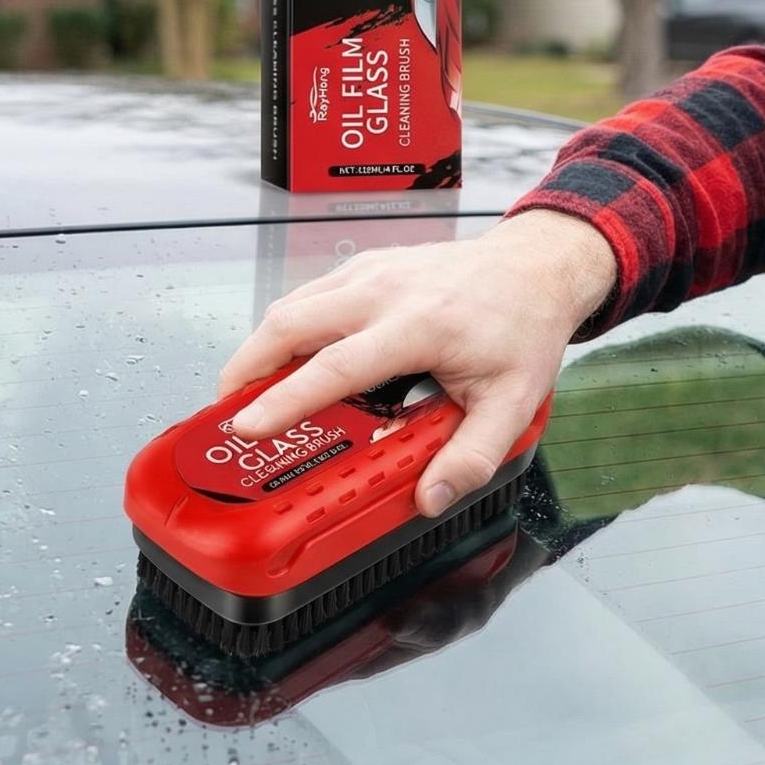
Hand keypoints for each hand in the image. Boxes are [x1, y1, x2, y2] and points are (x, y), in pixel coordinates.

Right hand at [217, 210, 617, 516]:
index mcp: (419, 327)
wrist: (535, 267)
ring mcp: (372, 273)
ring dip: (262, 348)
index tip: (249, 426)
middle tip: (229, 414)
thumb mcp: (512, 403)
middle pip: (291, 325)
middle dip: (247, 369)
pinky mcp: (368, 266)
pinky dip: (288, 328)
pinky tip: (292, 360)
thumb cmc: (523, 328)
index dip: (285, 400)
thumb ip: (470, 456)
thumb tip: (430, 498)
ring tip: (249, 393)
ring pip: (293, 306)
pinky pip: (311, 296)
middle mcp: (386, 293)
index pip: (334, 368)